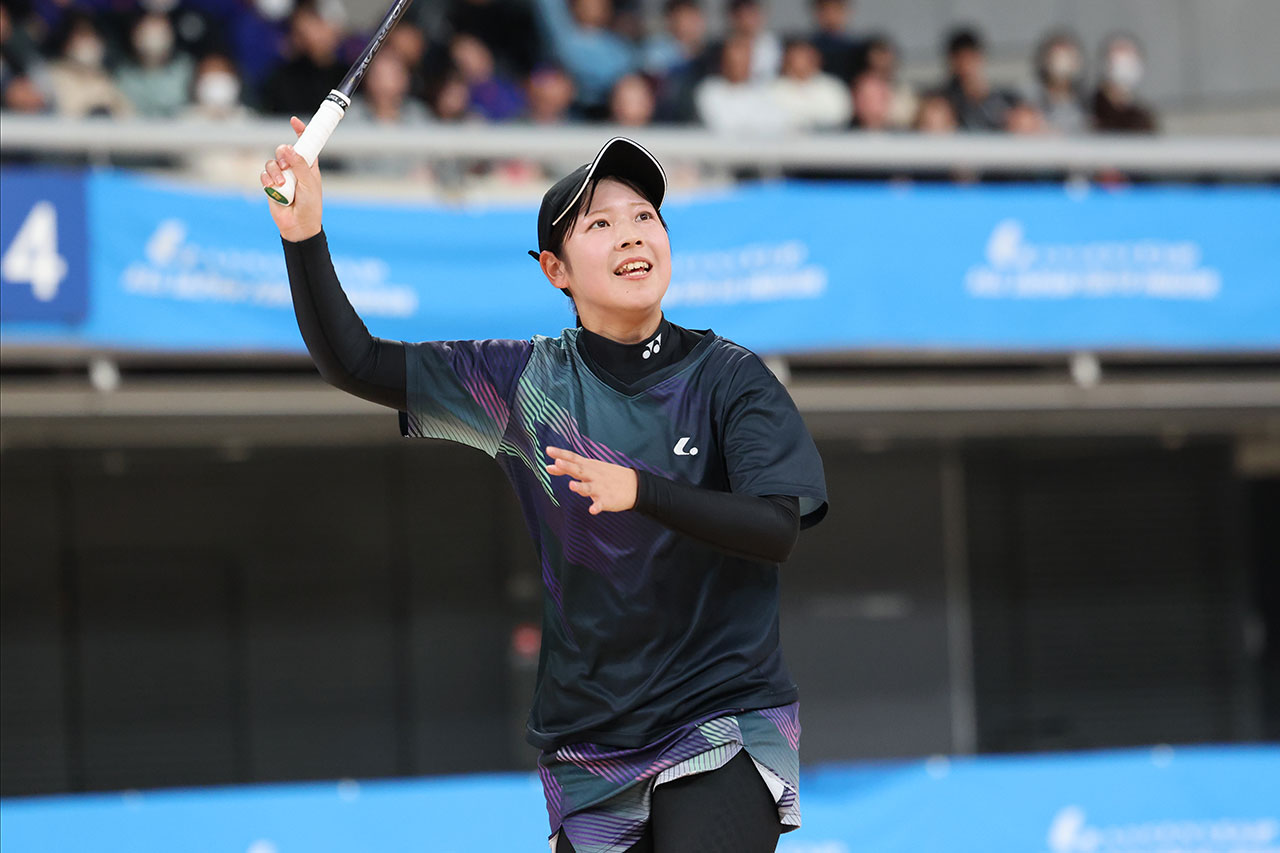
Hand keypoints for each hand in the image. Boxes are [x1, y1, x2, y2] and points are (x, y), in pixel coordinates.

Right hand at [261, 116, 322, 242]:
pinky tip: (273, 188)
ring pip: (272, 162)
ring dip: (275, 171)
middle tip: (286, 163)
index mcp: (308, 166)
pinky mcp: (270, 185)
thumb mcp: (309, 184)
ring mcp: (282, 176)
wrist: (298, 226)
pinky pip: (264, 175)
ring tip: (282, 184)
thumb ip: (300, 165)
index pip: (305, 144)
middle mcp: (294, 168)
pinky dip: (268, 180)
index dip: (300, 132)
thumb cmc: (310, 205)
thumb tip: (288, 148)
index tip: (294, 121)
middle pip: (284, 150)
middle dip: (283, 153)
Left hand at [545, 446, 637, 514]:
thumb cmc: (606, 475)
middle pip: (579, 470)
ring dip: (580, 487)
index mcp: (589, 466)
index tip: (548, 450)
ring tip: (572, 485)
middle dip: (568, 467)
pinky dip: (597, 507)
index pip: (573, 458)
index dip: (561, 454)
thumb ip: (569, 468)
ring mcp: (600, 488)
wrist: (635, 485)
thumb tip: (549, 466)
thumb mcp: (590, 468)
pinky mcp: (607, 500)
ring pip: (588, 488)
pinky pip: (601, 504)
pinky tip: (592, 510)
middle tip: (557, 462)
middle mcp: (593, 475)